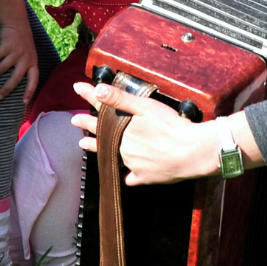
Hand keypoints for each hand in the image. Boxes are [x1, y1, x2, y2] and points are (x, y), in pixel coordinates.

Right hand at [0, 21, 38, 102]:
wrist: (17, 22)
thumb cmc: (22, 41)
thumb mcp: (28, 54)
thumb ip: (25, 66)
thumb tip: (16, 84)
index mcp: (33, 62)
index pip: (34, 80)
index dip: (29, 91)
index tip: (23, 102)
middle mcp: (26, 58)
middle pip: (16, 78)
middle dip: (6, 89)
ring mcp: (16, 51)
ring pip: (2, 68)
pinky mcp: (7, 45)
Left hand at [71, 82, 219, 184]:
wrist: (191, 153)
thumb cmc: (169, 127)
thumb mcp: (145, 107)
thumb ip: (120, 99)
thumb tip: (97, 90)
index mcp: (122, 131)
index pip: (100, 113)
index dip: (89, 98)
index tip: (76, 88)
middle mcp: (123, 149)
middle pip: (102, 136)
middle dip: (88, 128)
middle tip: (75, 122)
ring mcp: (133, 165)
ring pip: (115, 156)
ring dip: (104, 149)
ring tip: (89, 146)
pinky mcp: (146, 177)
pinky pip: (134, 178)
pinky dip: (130, 175)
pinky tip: (127, 176)